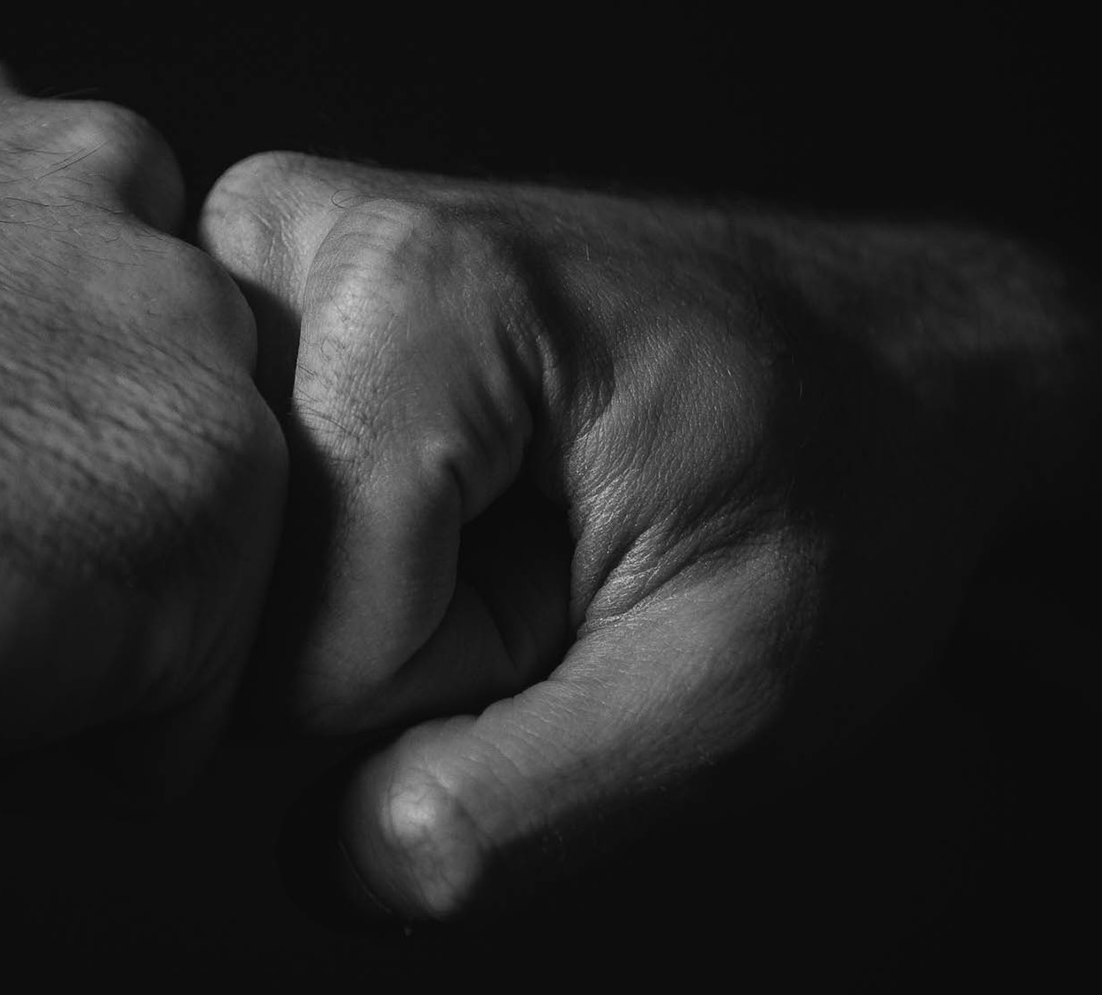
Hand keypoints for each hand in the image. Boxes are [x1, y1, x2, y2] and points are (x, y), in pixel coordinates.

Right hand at [0, 49, 284, 835]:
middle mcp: (113, 183)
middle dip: (68, 510)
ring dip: (78, 624)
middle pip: (157, 413)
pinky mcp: (223, 484)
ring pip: (186, 553)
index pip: (93, 298)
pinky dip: (71, 751)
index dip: (12, 433)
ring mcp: (187, 326)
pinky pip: (173, 710)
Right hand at [199, 151, 1099, 918]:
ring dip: (351, 584)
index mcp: (410, 296)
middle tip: (541, 548)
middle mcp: (291, 237)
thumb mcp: (732, 687)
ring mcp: (258, 250)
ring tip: (503, 510)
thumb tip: (333, 864)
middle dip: (384, 632)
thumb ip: (525, 802)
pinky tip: (433, 479)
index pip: (308, 660)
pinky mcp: (252, 283)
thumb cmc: (838, 488)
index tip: (578, 587)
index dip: (458, 682)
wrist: (883, 357)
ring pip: (218, 554)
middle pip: (237, 599)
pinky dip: (325, 537)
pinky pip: (221, 501)